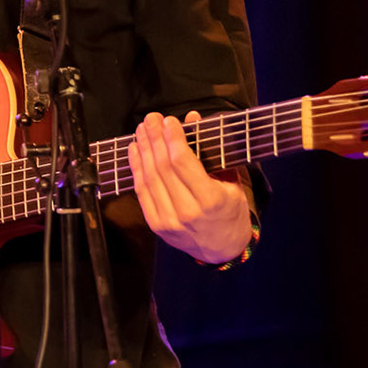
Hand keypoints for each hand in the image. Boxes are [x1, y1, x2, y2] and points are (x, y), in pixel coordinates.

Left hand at [126, 111, 251, 263]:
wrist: (223, 249)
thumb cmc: (230, 211)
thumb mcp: (232, 181)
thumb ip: (213, 150)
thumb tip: (192, 118)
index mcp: (211, 201)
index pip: (182, 162)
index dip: (172, 138)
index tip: (168, 120)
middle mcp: (187, 212)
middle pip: (163, 168)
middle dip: (155, 139)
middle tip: (151, 119)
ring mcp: (169, 221)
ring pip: (150, 178)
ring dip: (143, 150)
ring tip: (142, 130)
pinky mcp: (156, 225)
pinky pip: (142, 192)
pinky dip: (136, 168)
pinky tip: (135, 150)